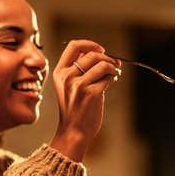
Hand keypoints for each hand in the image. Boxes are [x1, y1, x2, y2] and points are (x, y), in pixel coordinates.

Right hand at [49, 40, 120, 161]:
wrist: (73, 131)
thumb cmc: (74, 109)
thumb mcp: (67, 86)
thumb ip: (77, 69)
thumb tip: (97, 52)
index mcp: (59, 72)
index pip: (73, 46)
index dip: (90, 44)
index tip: (101, 49)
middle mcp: (67, 77)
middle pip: (92, 54)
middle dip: (108, 57)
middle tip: (115, 63)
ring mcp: (79, 85)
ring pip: (103, 65)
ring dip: (113, 67)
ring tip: (114, 73)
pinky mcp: (91, 94)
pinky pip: (108, 77)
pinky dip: (114, 77)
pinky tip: (113, 80)